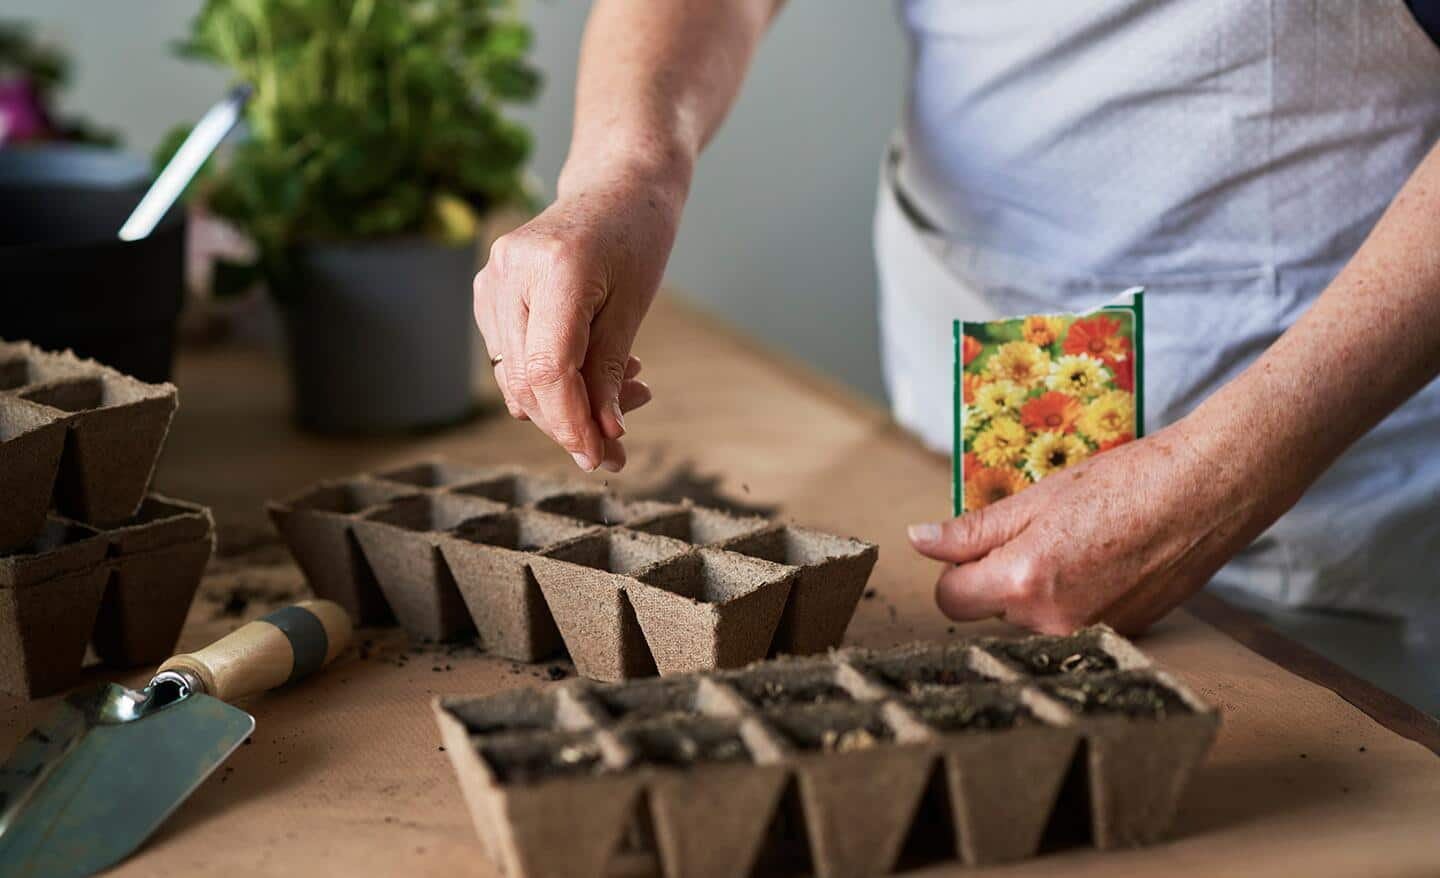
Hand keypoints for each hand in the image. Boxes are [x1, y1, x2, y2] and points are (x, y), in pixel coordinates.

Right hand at [473, 166, 682, 471]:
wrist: (617, 184)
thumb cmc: (637, 237)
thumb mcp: (633, 307)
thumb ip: (610, 373)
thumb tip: (602, 439)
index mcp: (554, 267)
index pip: (548, 368)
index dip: (571, 422)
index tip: (599, 456)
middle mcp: (510, 269)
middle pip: (527, 377)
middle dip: (569, 421)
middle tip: (615, 446)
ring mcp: (492, 277)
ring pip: (515, 372)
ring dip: (565, 401)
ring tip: (623, 393)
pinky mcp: (488, 288)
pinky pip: (511, 354)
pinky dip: (548, 376)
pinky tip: (592, 372)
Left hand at [907, 419, 1285, 634]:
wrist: (1206, 494)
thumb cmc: (1123, 484)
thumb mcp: (1036, 499)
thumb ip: (971, 530)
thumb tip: (919, 542)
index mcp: (1023, 583)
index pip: (951, 599)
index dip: (959, 569)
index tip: (981, 545)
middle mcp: (1052, 623)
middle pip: (992, 609)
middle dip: (1001, 576)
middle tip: (1042, 533)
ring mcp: (1089, 635)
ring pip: (1032, 618)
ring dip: (1040, 589)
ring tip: (1080, 544)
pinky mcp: (1122, 637)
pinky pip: (1073, 623)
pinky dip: (1078, 597)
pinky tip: (1107, 562)